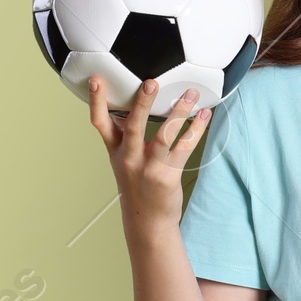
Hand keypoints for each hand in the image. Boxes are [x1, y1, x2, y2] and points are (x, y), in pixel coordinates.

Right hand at [88, 76, 209, 233]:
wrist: (147, 220)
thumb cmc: (136, 185)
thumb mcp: (122, 159)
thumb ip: (124, 135)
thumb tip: (132, 105)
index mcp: (115, 150)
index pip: (100, 123)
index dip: (96, 102)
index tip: (96, 81)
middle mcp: (130, 157)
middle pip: (133, 127)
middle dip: (142, 104)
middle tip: (150, 83)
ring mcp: (149, 167)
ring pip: (164, 135)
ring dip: (179, 112)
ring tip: (190, 93)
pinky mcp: (168, 174)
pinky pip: (184, 148)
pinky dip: (196, 129)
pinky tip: (204, 115)